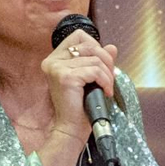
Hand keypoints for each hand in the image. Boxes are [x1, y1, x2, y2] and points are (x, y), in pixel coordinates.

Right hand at [37, 32, 117, 165]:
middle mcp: (52, 61)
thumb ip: (98, 61)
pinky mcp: (65, 77)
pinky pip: (95, 71)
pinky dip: (106, 81)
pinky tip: (105, 92)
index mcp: (55, 59)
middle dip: (106, 61)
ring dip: (108, 74)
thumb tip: (112, 47)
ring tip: (107, 88)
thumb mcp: (90, 79)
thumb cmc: (79, 106)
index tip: (101, 65)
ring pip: (95, 59)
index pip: (78, 36)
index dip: (95, 46)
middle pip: (90, 45)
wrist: (72, 128)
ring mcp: (57, 68)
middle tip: (109, 79)